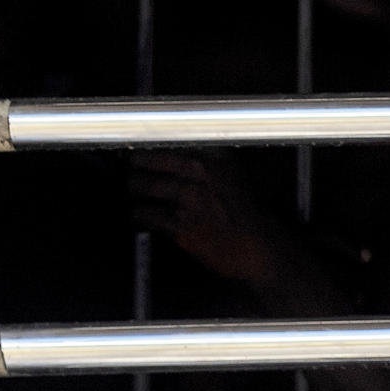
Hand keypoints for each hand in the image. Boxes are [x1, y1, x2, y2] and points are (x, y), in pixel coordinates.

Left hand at [129, 152, 298, 288]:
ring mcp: (188, 200)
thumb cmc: (248, 213)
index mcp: (211, 158)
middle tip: (128, 169)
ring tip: (131, 190)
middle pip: (145, 160)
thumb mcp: (232, 175)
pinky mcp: (180, 226)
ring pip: (141, 186)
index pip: (165, 142)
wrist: (261, 248)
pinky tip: (137, 216)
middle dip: (133, 166)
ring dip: (132, 189)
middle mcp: (198, 174)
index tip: (134, 148)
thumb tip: (174, 149)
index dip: (144, 145)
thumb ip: (205, 159)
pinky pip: (146, 216)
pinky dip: (138, 215)